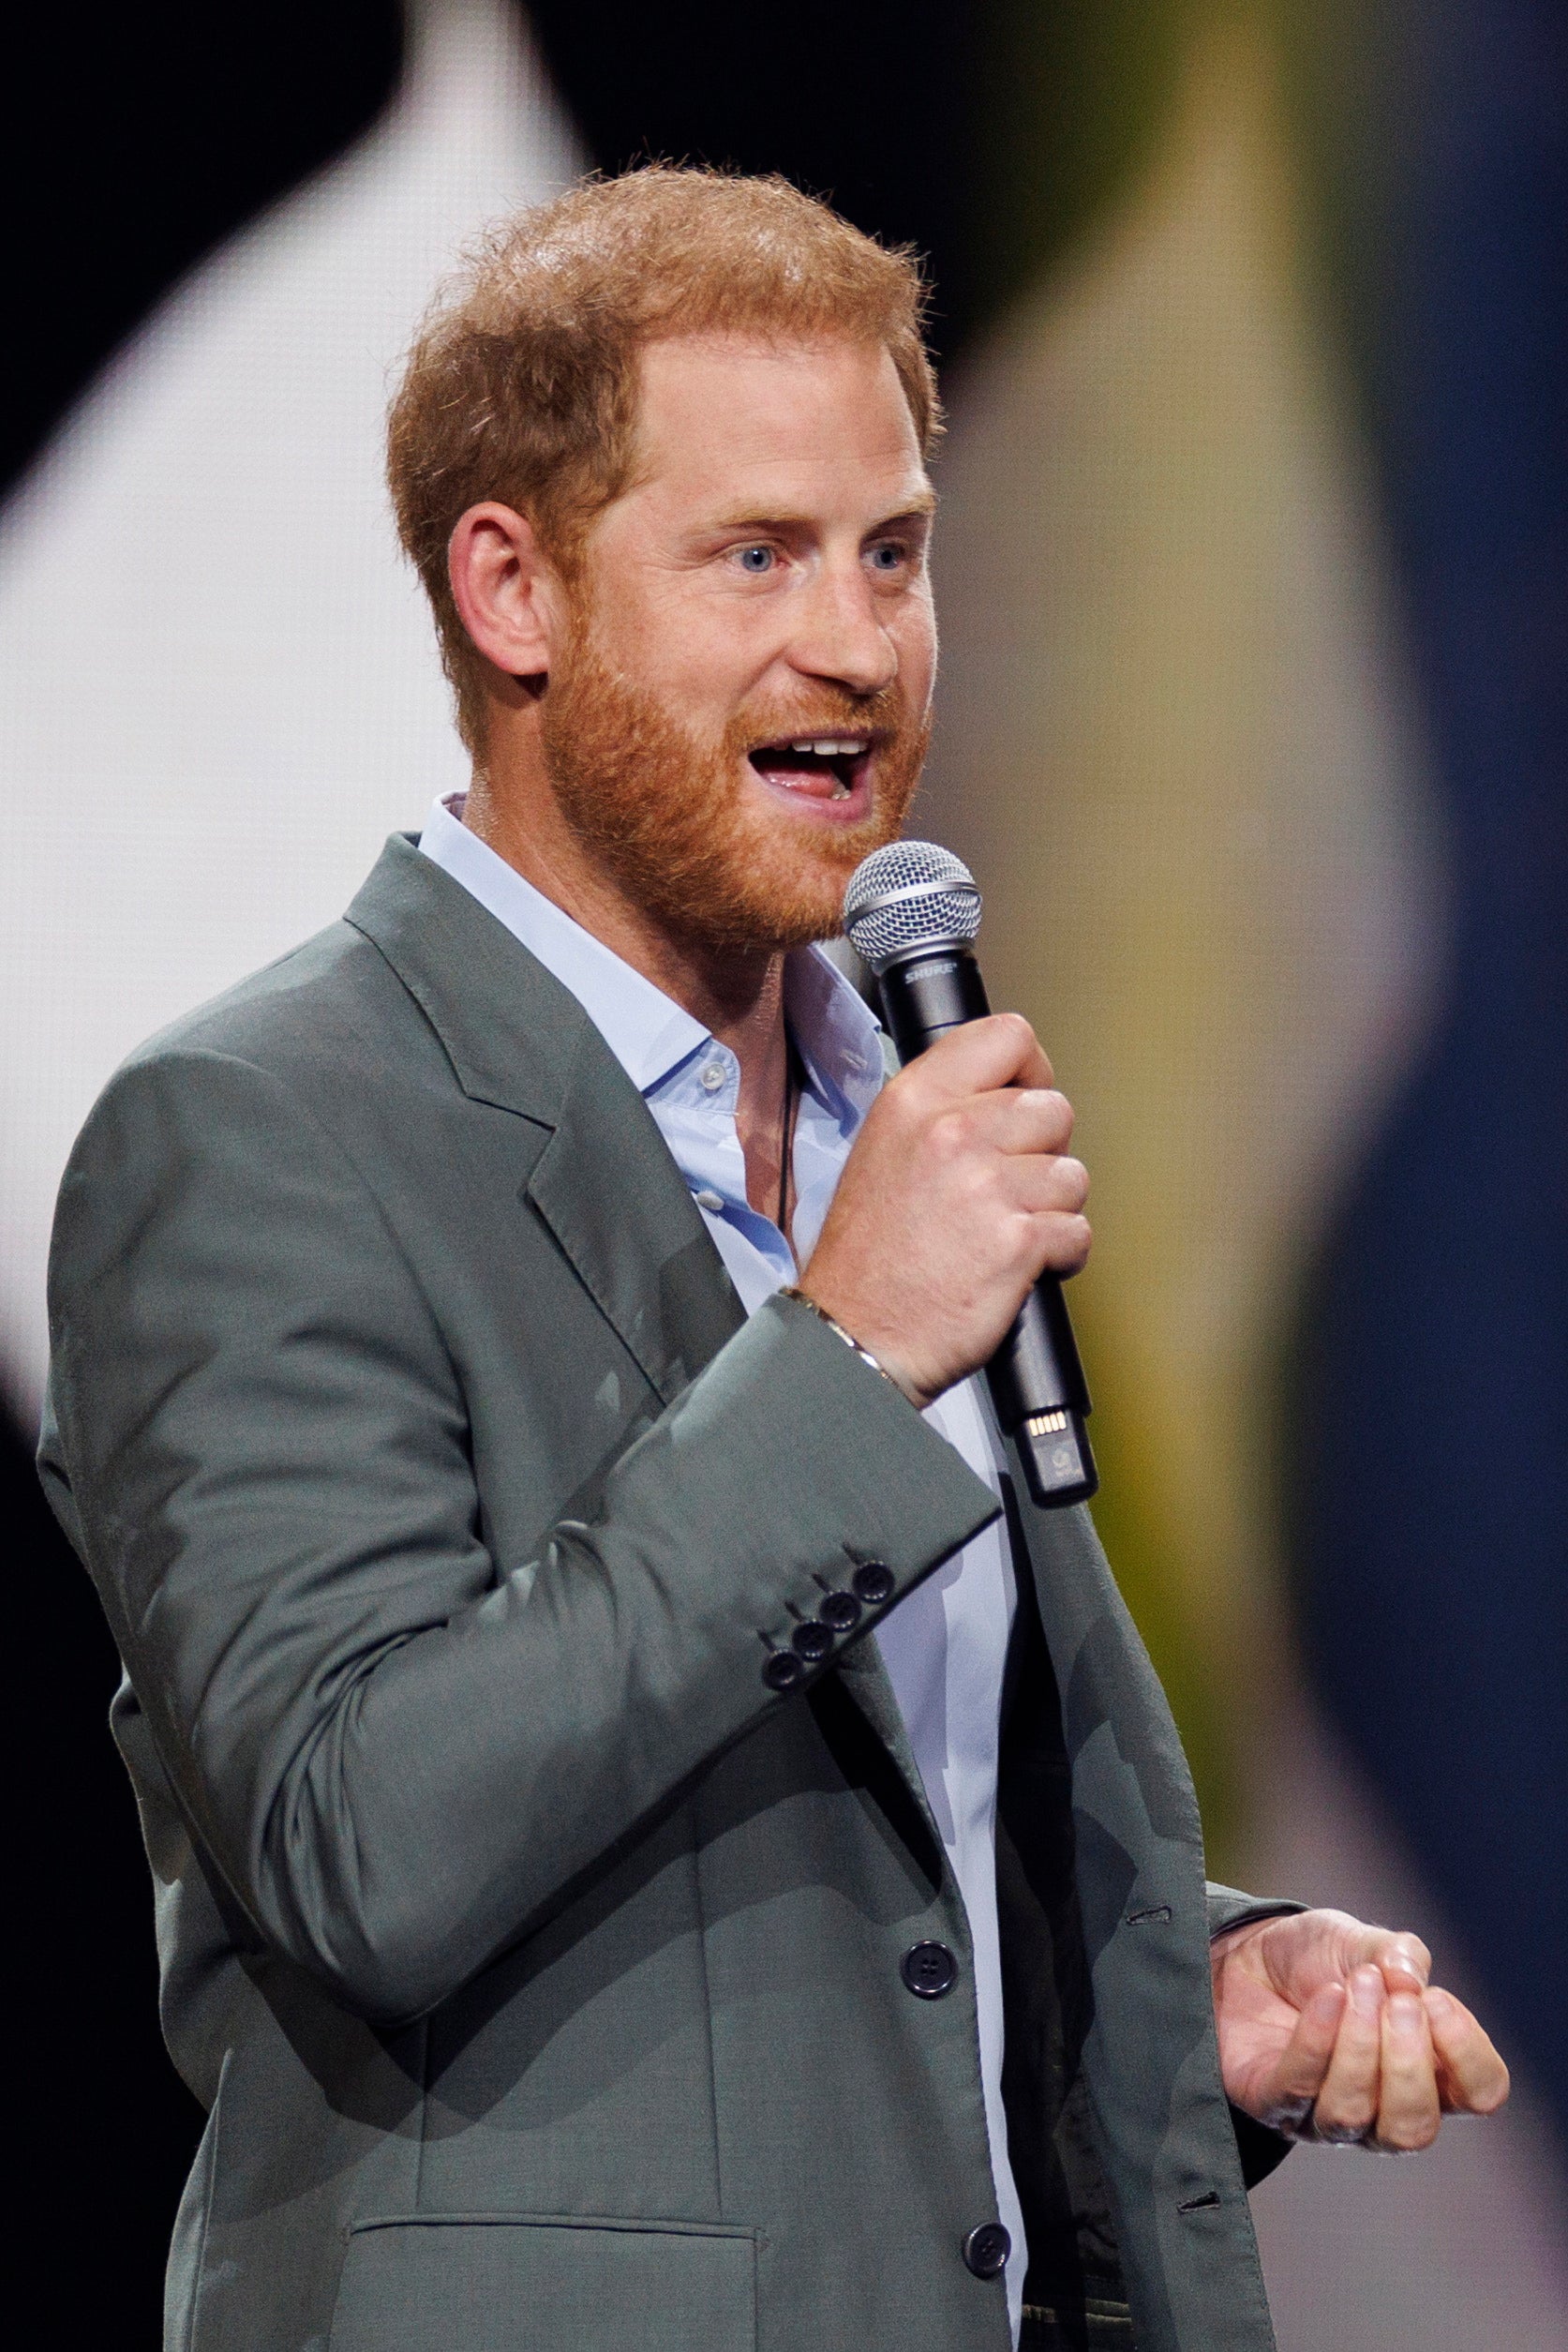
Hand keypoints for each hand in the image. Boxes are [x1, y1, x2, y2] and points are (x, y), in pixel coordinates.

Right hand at [798, 1014, 1090, 1406]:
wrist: (856, 1336)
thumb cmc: (868, 1259)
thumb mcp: (883, 1150)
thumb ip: (941, 1112)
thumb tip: (1007, 1096)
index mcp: (915, 1100)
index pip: (1009, 1036)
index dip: (1031, 1072)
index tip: (1022, 1107)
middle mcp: (952, 1132)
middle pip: (1054, 1108)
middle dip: (1043, 1153)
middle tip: (1007, 1188)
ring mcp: (987, 1185)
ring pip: (1073, 1173)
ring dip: (1051, 1208)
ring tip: (1005, 1231)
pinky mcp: (1018, 1241)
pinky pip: (1077, 1231)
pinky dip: (1059, 1255)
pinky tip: (1018, 1266)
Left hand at [1212, 1908, 1508, 2150]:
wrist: (1245, 1954)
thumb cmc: (1318, 1959)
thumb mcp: (1365, 1943)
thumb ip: (1400, 1956)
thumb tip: (1410, 1982)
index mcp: (1429, 2070)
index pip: (1479, 2093)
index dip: (1468, 2053)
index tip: (1435, 1999)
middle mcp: (1383, 2108)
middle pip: (1414, 2128)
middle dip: (1408, 2062)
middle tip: (1396, 1999)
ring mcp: (1326, 2117)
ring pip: (1354, 2115)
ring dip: (1358, 2047)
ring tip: (1354, 1986)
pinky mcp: (1273, 2105)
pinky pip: (1298, 2090)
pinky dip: (1316, 2042)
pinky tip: (1325, 2000)